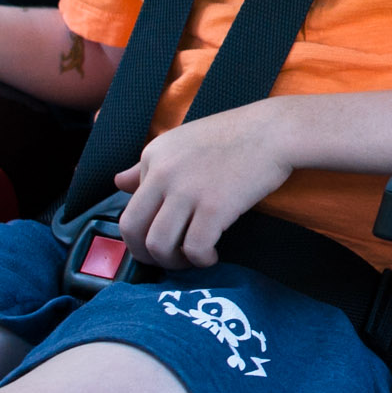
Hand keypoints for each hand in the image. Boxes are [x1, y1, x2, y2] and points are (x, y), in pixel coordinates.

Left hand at [114, 104, 296, 269]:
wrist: (273, 131)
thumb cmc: (233, 136)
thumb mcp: (181, 142)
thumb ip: (147, 166)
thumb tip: (118, 182)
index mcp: (153, 156)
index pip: (130, 205)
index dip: (144, 229)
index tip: (165, 234)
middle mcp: (163, 173)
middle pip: (132, 229)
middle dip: (144, 254)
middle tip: (165, 259)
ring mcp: (188, 191)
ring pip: (158, 244)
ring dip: (172, 261)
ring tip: (190, 259)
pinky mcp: (215, 207)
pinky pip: (194, 248)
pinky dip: (201, 260)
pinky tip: (211, 256)